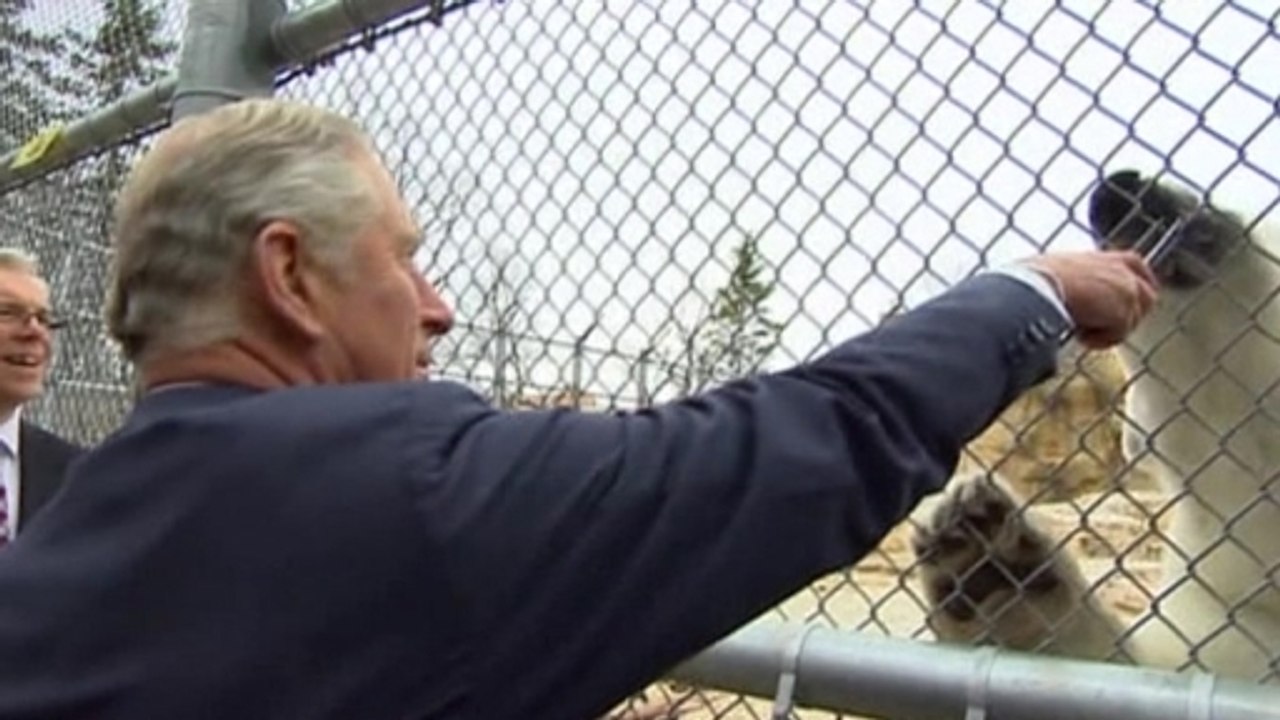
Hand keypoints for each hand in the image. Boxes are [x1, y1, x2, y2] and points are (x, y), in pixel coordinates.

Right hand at [1025, 250, 1158, 349]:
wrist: (1041, 286)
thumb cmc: (1038, 279)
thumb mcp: (1062, 271)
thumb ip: (1078, 279)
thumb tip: (1067, 295)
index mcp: (1107, 257)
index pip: (1135, 265)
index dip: (1137, 283)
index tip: (1130, 299)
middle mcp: (1123, 270)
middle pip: (1148, 296)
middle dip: (1130, 315)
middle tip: (1105, 327)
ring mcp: (1128, 290)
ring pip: (1132, 321)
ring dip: (1108, 330)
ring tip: (1081, 330)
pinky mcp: (1126, 311)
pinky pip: (1117, 336)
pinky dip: (1099, 340)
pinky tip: (1080, 335)